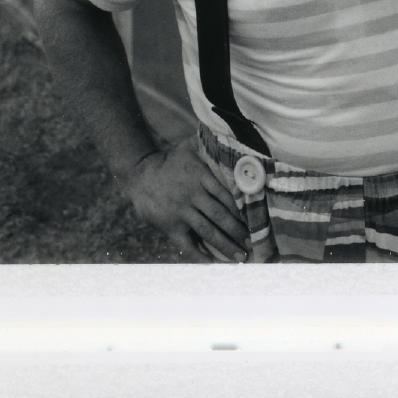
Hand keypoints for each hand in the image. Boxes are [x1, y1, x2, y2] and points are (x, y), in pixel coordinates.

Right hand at [122, 136, 250, 261]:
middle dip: (239, 231)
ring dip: (226, 245)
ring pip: (208, 231)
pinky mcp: (169, 225)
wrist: (138, 174)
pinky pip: (187, 244)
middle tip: (255, 242)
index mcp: (200, 176)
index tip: (258, 221)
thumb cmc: (171, 161)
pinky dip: (200, 255)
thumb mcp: (189, 148)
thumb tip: (231, 134)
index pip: (227, 195)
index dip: (243, 210)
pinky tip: (213, 263)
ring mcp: (180, 212)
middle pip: (221, 216)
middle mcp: (192, 195)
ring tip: (242, 256)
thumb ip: (209, 144)